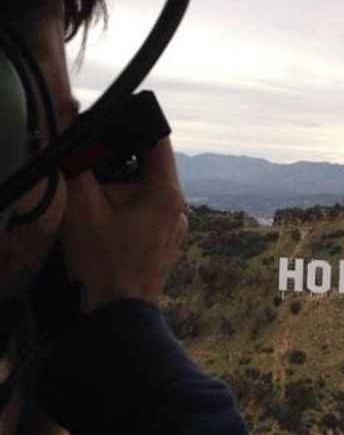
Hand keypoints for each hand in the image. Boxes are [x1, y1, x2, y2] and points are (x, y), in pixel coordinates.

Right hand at [60, 137, 187, 312]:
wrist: (116, 313)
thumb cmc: (102, 262)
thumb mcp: (82, 205)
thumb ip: (79, 161)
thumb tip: (73, 125)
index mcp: (167, 193)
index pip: (158, 139)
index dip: (133, 123)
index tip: (109, 121)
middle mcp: (179, 208)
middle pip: (151, 164)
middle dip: (120, 158)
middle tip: (91, 164)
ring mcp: (176, 227)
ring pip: (148, 189)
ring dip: (122, 185)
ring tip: (96, 198)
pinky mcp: (166, 241)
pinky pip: (149, 211)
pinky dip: (128, 206)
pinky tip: (106, 220)